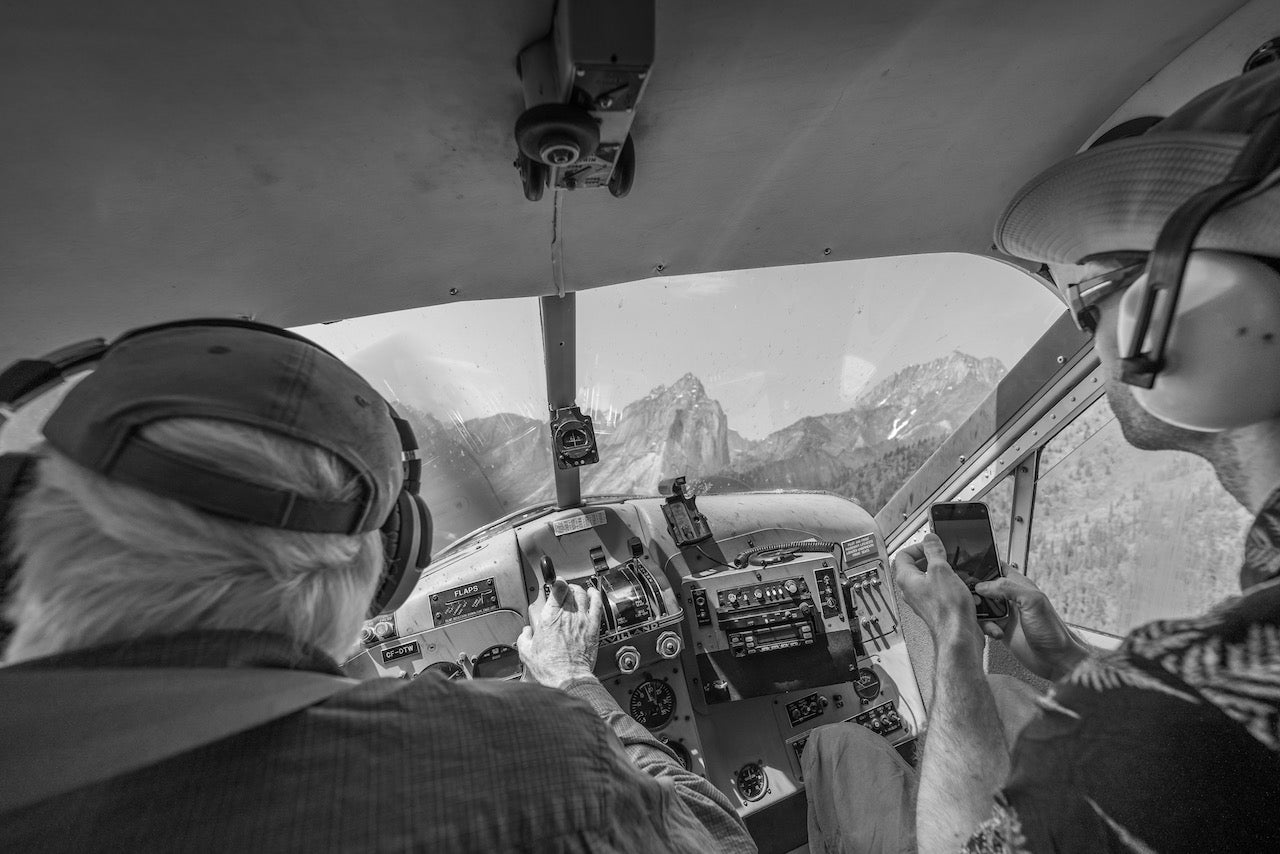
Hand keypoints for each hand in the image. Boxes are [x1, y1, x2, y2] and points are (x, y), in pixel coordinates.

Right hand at [517, 579, 602, 689]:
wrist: (568, 678)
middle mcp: (567, 616)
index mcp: (549, 618)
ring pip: (583, 595)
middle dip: (566, 588)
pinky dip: (595, 595)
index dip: (556, 582)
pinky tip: (593, 593)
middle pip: (570, 590)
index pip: (556, 589)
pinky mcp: (593, 628)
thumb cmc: (550, 668)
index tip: (554, 583)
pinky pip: (597, 605)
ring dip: (578, 590)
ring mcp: (582, 621)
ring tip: (575, 592)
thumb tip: (526, 632)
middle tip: (563, 592)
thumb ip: (524, 638)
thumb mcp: (527, 653)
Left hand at [893, 533, 983, 649]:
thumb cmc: (947, 609)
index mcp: (906, 579)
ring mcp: (924, 601)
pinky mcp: (938, 609)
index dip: (918, 546)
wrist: (959, 636)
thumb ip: (933, 551)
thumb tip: (930, 539)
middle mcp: (912, 591)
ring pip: (933, 580)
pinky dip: (954, 586)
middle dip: (934, 559)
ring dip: (946, 573)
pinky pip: (944, 592)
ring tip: (957, 572)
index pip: (903, 555)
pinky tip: (965, 587)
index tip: (932, 544)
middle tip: (945, 557)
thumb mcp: (941, 570)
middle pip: (918, 567)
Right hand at [974, 568, 1089, 679]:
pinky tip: (996, 633)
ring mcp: (1004, 614)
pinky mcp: (1000, 630)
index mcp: (1019, 586)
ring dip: (979, 613)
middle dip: (974, 592)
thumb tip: (982, 585)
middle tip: (975, 600)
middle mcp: (1010, 598)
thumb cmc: (1053, 631)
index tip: (968, 571)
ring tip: (989, 620)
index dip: (982, 566)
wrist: (1056, 661)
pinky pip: (983, 624)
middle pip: (982, 587)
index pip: (997, 567)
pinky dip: (985, 628)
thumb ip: (1007, 588)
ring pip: (980, 606)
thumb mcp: (1033, 601)